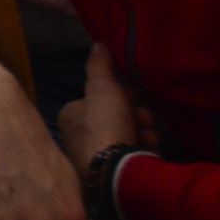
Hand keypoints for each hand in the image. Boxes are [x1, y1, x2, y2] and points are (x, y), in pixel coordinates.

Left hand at [56, 43, 152, 175]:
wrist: (115, 172)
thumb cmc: (105, 125)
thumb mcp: (102, 88)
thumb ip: (99, 67)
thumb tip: (97, 44)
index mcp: (70, 116)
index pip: (100, 98)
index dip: (122, 94)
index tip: (135, 96)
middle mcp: (77, 137)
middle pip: (115, 116)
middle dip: (135, 114)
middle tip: (144, 118)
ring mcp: (94, 157)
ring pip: (127, 135)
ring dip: (142, 131)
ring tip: (148, 135)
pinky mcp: (111, 174)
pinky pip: (132, 154)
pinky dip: (143, 149)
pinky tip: (149, 150)